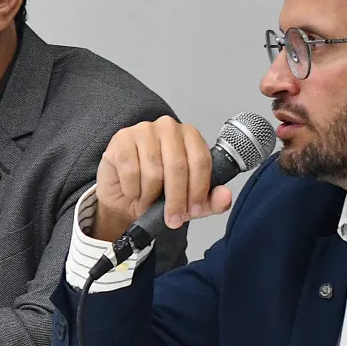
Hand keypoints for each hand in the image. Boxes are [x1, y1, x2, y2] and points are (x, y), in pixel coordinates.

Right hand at [92, 116, 234, 240]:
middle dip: (176, 199)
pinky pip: (130, 171)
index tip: (195, 209)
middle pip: (177, 166)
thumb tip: (225, 196)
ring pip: (153, 171)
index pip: (200, 160)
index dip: (198, 189)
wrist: (125, 195)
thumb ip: (210, 200)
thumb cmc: (158, 192)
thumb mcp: (188, 201)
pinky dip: (133, 189)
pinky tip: (134, 191)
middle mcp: (168, 127)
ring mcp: (143, 130)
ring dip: (151, 195)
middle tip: (173, 218)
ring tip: (148, 200)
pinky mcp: (122, 139)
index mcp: (190, 136)